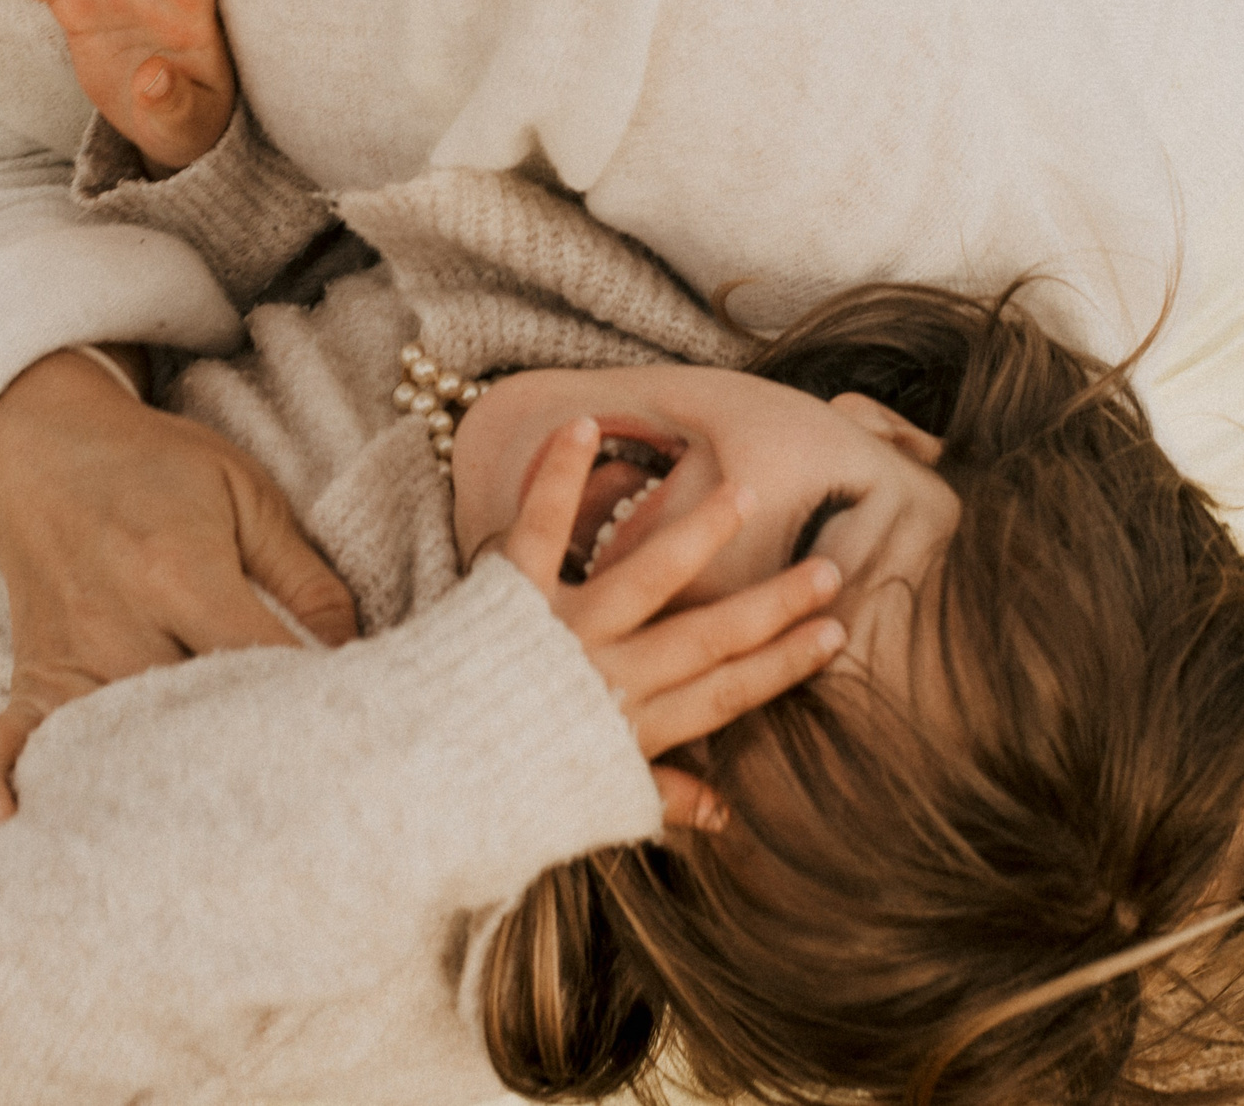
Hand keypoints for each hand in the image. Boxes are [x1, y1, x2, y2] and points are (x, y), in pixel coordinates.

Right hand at [0, 348, 359, 833]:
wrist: (43, 446)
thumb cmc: (157, 470)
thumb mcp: (247, 493)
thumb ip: (305, 576)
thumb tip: (354, 655)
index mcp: (180, 571)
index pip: (258, 659)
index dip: (309, 699)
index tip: (353, 735)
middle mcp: (119, 626)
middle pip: (189, 720)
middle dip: (243, 762)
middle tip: (297, 811)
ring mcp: (68, 660)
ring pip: (116, 750)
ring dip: (157, 798)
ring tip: (208, 852)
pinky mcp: (33, 679)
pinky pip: (5, 742)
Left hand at [498, 417, 845, 830]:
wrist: (408, 779)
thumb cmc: (503, 790)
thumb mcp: (589, 800)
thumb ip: (661, 797)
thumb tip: (727, 816)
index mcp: (631, 729)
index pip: (724, 693)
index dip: (783, 664)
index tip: (835, 633)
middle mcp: (607, 677)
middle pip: (706, 635)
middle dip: (772, 603)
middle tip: (829, 567)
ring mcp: (562, 632)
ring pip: (644, 576)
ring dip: (698, 532)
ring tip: (744, 492)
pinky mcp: (510, 595)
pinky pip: (539, 528)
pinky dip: (560, 477)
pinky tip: (586, 427)